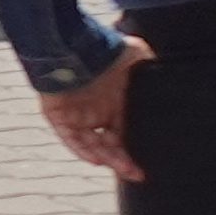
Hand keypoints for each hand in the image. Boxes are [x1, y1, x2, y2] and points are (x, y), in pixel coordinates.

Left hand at [46, 35, 154, 181]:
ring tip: (122, 170)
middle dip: (122, 161)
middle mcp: (94, 112)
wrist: (71, 40)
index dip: (132, 151)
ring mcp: (75, 114)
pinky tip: (97, 160)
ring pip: (90, 144)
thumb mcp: (133, 54)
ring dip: (106, 158)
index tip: (142, 167)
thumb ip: (146, 64)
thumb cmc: (104, 47)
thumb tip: (159, 64)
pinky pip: (68, 137)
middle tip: (136, 174)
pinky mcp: (56, 114)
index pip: (122, 135)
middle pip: (108, 145)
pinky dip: (81, 150)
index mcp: (112, 104)